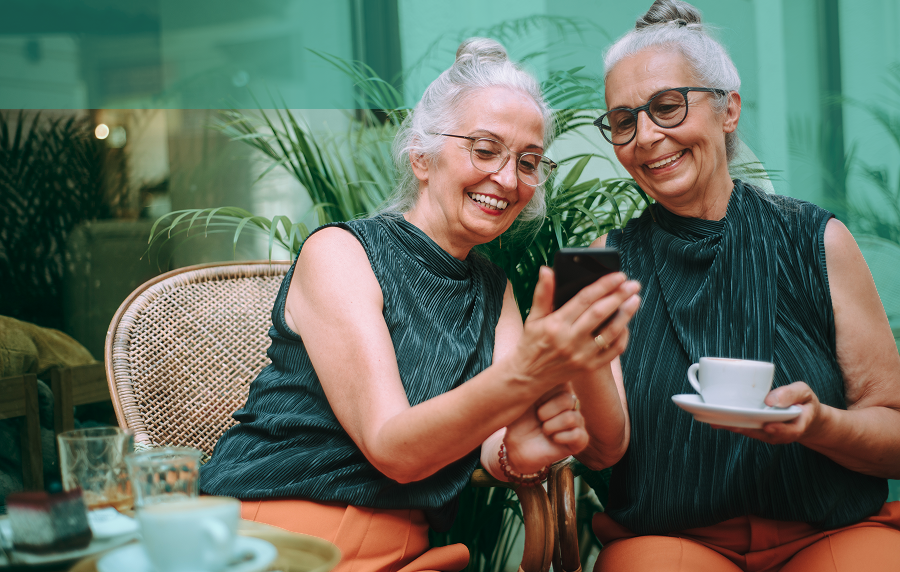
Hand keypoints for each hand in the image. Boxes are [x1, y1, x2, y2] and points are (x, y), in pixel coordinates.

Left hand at [503, 385, 587, 473]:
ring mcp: (578, 420)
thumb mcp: (520, 398)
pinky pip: (577, 435)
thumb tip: (539, 367)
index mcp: (559, 388)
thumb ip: (530, 381)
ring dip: (550, 426)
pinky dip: (560, 438)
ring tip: (544, 430)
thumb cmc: (518, 420)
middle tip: (538, 418)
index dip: (543, 394)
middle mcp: (572, 402)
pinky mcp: (580, 440)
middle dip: (545, 412)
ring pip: (571, 418)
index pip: (561, 382)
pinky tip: (552, 439)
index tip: (533, 402)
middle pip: (567, 399)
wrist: (517, 446)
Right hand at [508, 267, 639, 393]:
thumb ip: (542, 293)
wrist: (528, 377)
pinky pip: (612, 351)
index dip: (603, 285)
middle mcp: (569, 340)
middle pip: (600, 313)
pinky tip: (626, 324)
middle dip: (619, 296)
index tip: (618, 275)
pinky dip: (622, 336)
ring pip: (610, 332)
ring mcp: (581, 355)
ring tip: (635, 300)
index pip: (584, 299)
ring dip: (626, 314)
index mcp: (555, 324)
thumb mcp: (533, 318)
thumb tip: (547, 269)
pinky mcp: (588, 367)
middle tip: (633, 284)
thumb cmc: (531, 343)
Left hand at [712, 381, 824, 443]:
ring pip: (751, 432)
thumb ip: (791, 394)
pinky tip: (714, 420)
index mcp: (797, 425)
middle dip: (746, 429)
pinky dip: (730, 425)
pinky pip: (745, 428)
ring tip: (716, 421)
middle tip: (730, 423)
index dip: (779, 430)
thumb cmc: (803, 401)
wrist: (803, 415)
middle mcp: (781, 433)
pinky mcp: (758, 430)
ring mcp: (768, 434)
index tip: (768, 425)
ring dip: (734, 427)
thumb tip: (771, 400)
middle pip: (764, 434)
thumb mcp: (803, 392)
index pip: (790, 431)